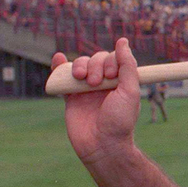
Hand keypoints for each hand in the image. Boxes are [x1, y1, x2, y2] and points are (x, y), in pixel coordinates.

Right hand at [52, 38, 140, 163]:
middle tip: (96, 83)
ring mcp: (86, 90)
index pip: (113, 58)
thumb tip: (123, 41)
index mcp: (120, 81)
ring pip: (79, 66)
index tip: (111, 76)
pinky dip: (59, 67)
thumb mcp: (129, 91)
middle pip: (95, 60)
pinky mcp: (71, 97)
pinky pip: (63, 78)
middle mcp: (104, 83)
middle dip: (95, 65)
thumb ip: (127, 66)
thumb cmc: (119, 120)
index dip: (110, 61)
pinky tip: (58, 59)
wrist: (102, 145)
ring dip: (78, 66)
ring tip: (80, 78)